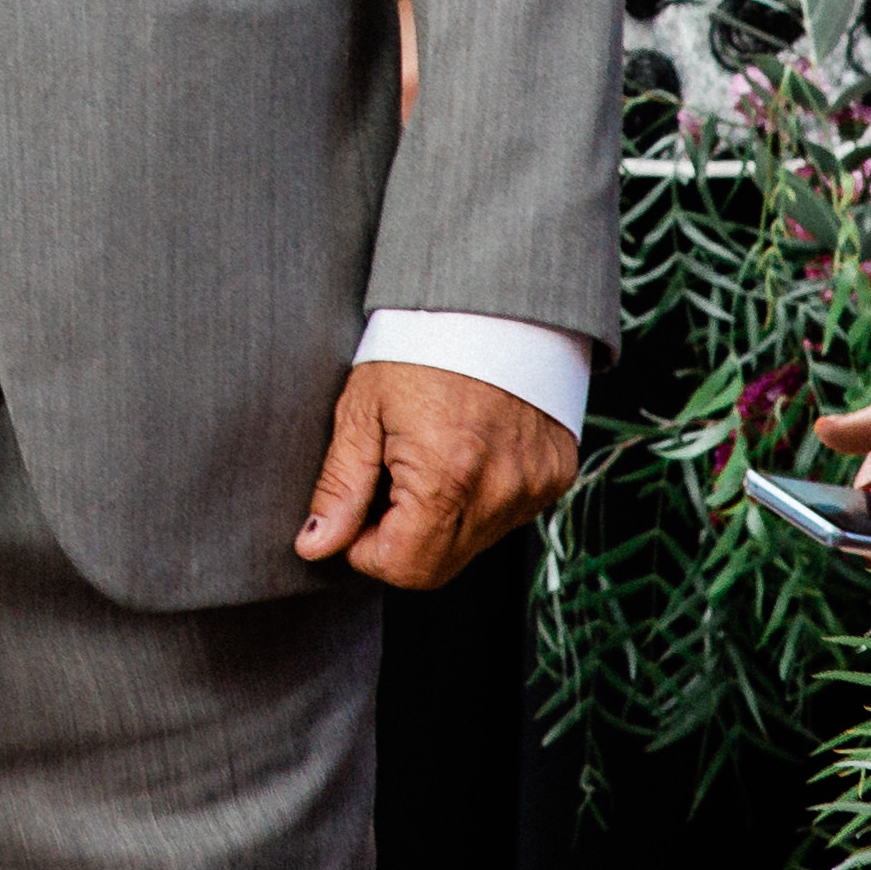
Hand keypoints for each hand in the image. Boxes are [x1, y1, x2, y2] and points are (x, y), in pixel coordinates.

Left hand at [296, 359, 578, 586]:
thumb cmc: (417, 347)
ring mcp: (533, 488)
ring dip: (440, 519)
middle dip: (401, 538)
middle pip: (439, 566)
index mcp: (446, 477)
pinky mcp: (554, 477)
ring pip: (472, 543)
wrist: (490, 301)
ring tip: (427, 455)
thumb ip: (340, 486)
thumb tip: (315, 545)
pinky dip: (478, 498)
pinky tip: (464, 450)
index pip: (402, 568)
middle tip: (388, 478)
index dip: (366, 548)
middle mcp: (499, 492)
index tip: (357, 508)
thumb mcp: (361, 410)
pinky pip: (506, 515)